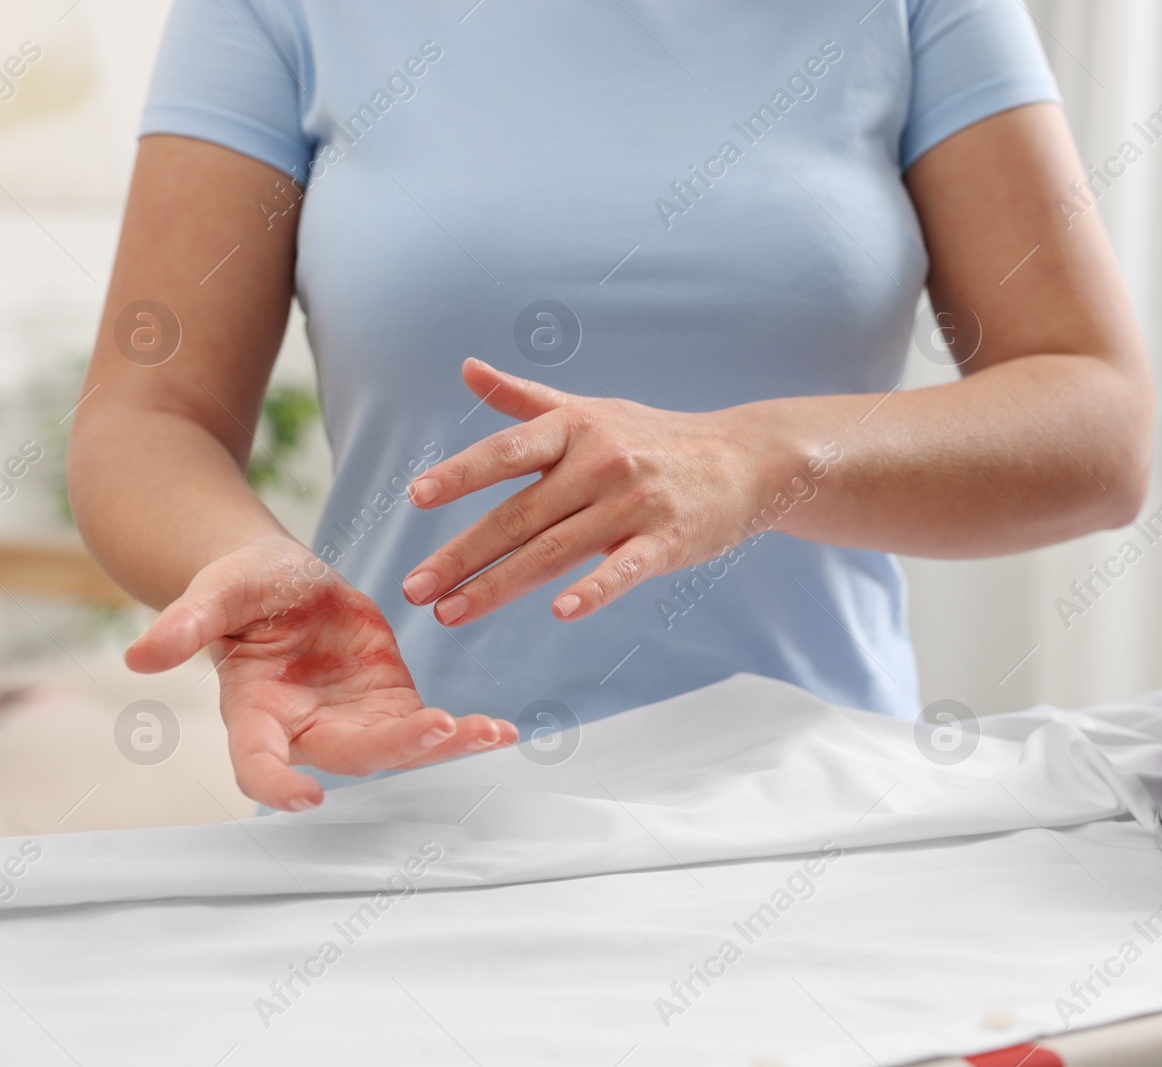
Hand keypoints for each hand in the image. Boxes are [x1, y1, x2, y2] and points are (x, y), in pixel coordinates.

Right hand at [126, 536, 517, 810]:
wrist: (280, 583)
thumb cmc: (239, 588)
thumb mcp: (215, 591)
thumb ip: (185, 623)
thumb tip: (137, 656)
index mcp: (255, 710)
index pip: (258, 761)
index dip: (277, 783)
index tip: (305, 797)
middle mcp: (306, 729)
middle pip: (351, 755)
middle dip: (397, 748)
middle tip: (440, 729)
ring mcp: (352, 721)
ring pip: (400, 748)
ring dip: (445, 745)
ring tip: (491, 734)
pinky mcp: (389, 704)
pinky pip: (429, 728)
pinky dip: (465, 733)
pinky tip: (505, 732)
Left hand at [400, 359, 785, 624]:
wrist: (746, 458)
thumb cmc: (657, 437)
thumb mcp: (592, 409)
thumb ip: (524, 398)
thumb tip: (467, 368)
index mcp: (576, 429)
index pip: (508, 452)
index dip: (461, 474)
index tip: (416, 497)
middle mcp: (600, 462)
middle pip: (519, 514)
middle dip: (462, 554)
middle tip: (415, 589)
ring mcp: (633, 503)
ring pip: (555, 549)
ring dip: (499, 584)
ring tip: (451, 612)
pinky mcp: (667, 540)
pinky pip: (623, 568)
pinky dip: (594, 590)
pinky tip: (560, 612)